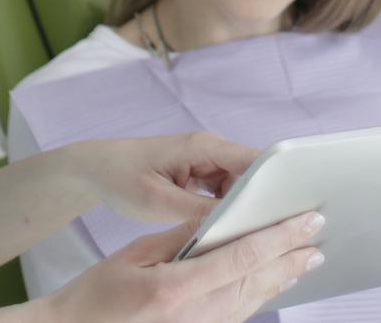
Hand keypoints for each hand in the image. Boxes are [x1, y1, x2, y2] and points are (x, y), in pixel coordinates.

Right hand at [41, 213, 325, 322]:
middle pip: (255, 283)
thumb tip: (216, 218)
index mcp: (175, 289)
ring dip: (281, 279)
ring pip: (251, 302)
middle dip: (290, 258)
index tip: (306, 221)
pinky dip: (259, 297)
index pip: (241, 257)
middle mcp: (193, 317)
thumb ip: (179, 237)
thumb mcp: (132, 255)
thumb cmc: (95, 296)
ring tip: (306, 259)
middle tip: (318, 238)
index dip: (279, 238)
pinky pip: (236, 317)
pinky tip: (272, 284)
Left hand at [68, 132, 257, 225]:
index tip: (287, 211)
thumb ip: (198, 212)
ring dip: (242, 208)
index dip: (275, 185)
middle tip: (264, 233)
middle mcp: (211, 150)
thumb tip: (235, 226)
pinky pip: (225, 193)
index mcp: (205, 146)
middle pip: (253, 175)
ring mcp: (206, 162)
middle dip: (260, 202)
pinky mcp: (199, 176)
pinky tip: (223, 231)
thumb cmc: (121, 177)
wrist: (94, 170)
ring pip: (241, 187)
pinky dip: (226, 211)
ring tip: (242, 235)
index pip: (255, 161)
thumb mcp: (158, 202)